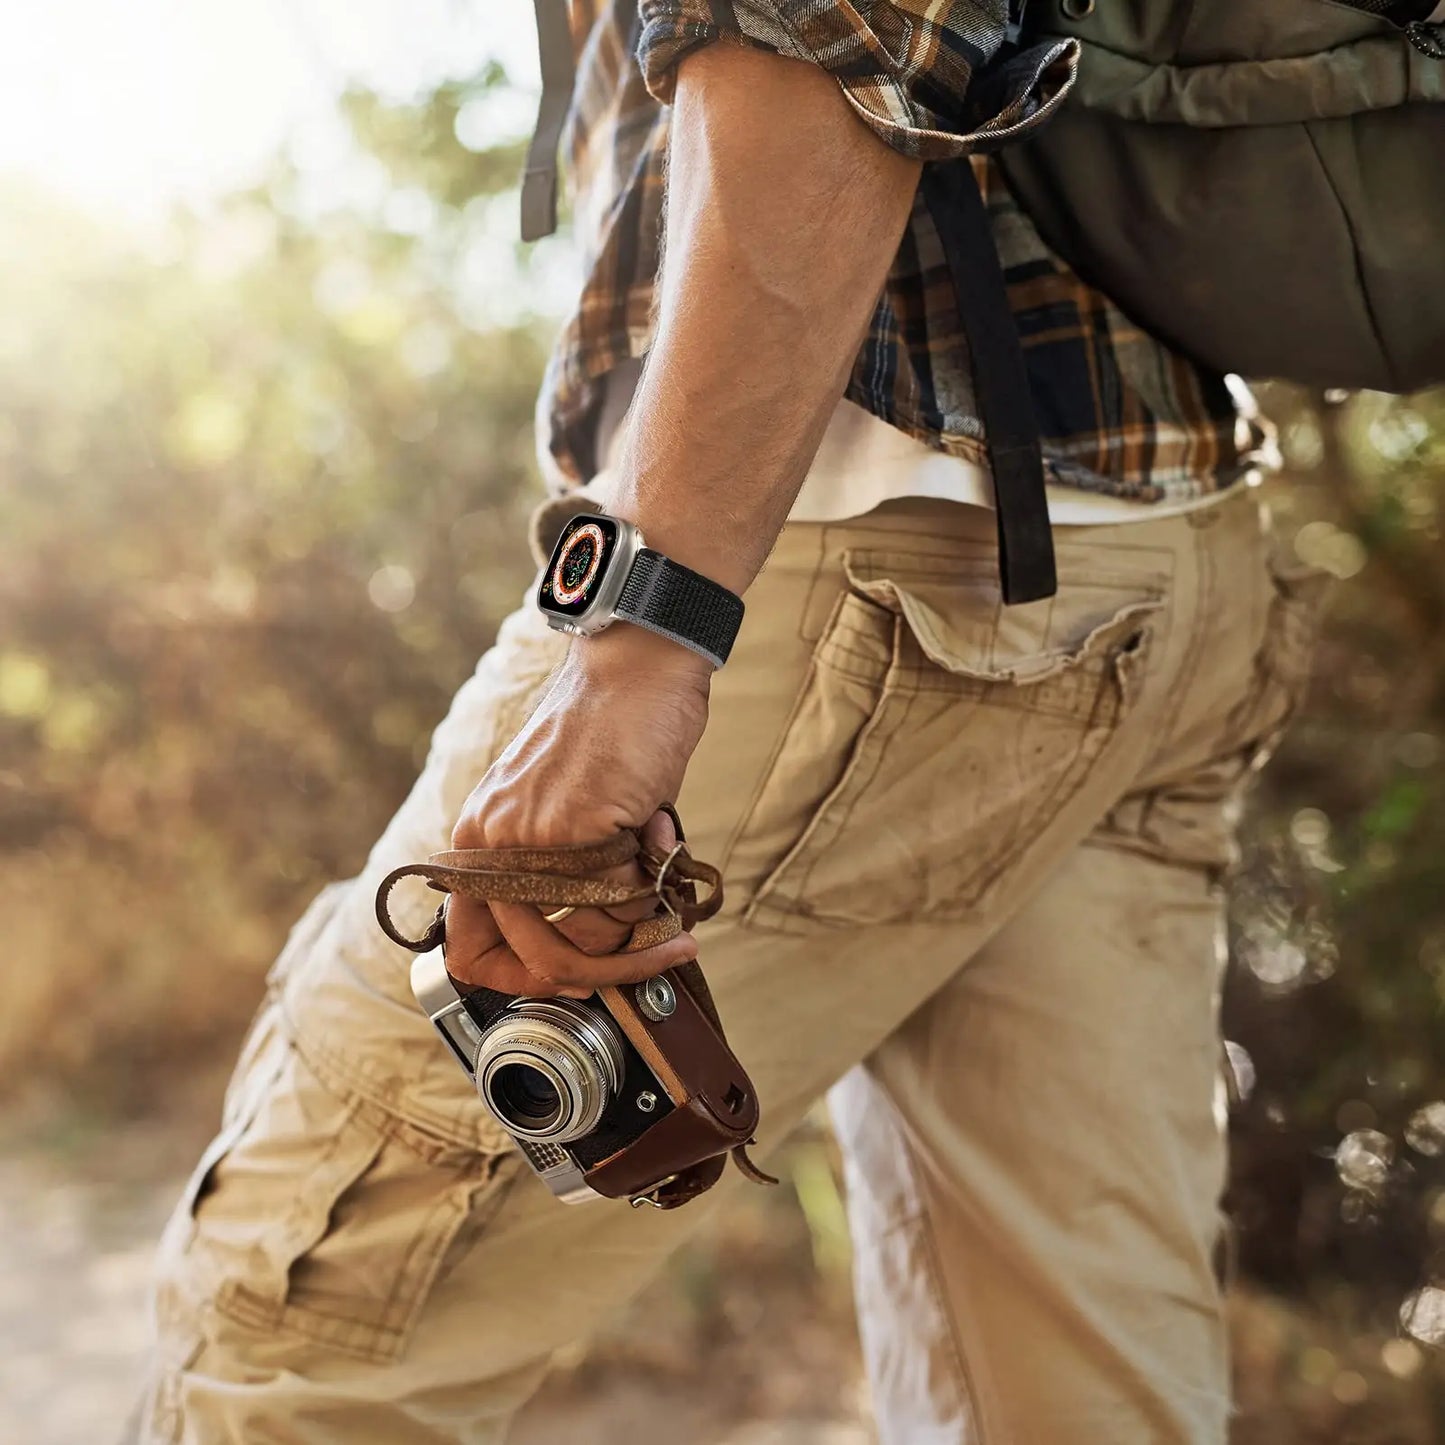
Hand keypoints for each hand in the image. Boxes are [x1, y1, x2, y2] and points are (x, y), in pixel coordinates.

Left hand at [444, 623, 713, 997]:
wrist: (634, 669)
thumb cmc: (609, 736)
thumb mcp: (562, 815)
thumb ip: (563, 881)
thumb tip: (602, 952)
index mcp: (477, 843)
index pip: (469, 952)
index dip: (521, 981)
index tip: (571, 983)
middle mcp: (489, 845)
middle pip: (537, 960)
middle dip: (604, 974)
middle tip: (646, 961)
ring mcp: (528, 837)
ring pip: (586, 936)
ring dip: (640, 932)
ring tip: (665, 899)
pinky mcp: (573, 827)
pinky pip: (621, 897)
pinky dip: (654, 885)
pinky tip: (664, 844)